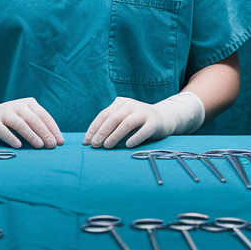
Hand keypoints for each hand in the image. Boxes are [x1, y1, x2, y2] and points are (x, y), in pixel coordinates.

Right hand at [0, 97, 63, 148]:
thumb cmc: (10, 122)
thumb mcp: (25, 120)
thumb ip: (37, 127)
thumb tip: (55, 141)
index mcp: (28, 103)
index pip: (44, 116)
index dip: (53, 129)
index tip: (60, 142)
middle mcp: (17, 106)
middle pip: (34, 119)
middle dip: (44, 133)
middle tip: (52, 145)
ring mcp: (4, 112)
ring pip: (20, 124)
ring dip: (31, 135)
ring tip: (39, 146)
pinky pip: (3, 130)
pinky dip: (11, 138)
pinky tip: (19, 146)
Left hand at [83, 93, 205, 148]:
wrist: (164, 118)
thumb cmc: (138, 122)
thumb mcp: (123, 119)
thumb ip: (110, 125)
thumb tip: (91, 140)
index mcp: (120, 103)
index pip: (103, 115)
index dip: (94, 128)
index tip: (86, 141)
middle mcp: (131, 105)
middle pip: (113, 119)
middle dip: (101, 132)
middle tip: (95, 145)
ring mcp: (143, 112)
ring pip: (126, 123)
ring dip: (115, 135)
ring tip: (107, 146)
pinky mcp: (154, 121)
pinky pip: (143, 130)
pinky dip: (135, 138)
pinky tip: (128, 146)